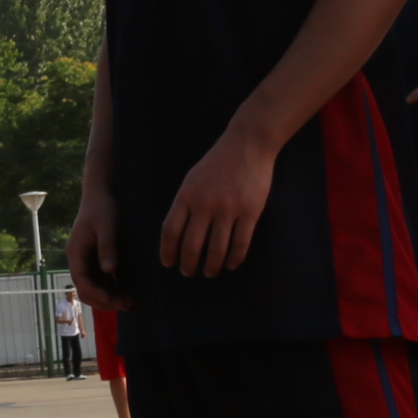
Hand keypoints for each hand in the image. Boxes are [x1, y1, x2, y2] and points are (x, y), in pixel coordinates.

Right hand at [66, 186, 126, 310]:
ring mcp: (87, 261)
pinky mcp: (97, 260)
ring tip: (130, 303)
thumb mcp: (107, 225)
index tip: (113, 300)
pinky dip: (113, 290)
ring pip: (95, 288)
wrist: (102, 192)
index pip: (80, 280)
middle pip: (85, 289)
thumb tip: (110, 271)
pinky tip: (128, 294)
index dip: (96, 293)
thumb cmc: (103, 206)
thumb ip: (107, 247)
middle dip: (104, 300)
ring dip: (110, 298)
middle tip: (126, 304)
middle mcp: (79, 259)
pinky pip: (102, 281)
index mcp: (76, 252)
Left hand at [158, 131, 276, 280]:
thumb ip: (185, 204)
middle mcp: (204, 205)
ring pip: (216, 250)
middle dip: (188, 264)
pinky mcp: (250, 212)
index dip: (167, 251)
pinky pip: (240, 244)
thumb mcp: (192, 179)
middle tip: (189, 273)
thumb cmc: (217, 163)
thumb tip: (177, 234)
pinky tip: (230, 264)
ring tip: (209, 272)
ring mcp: (228, 209)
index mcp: (186, 195)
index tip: (168, 263)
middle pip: (191, 245)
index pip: (171, 231)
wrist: (247, 145)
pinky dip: (234, 259)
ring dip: (211, 266)